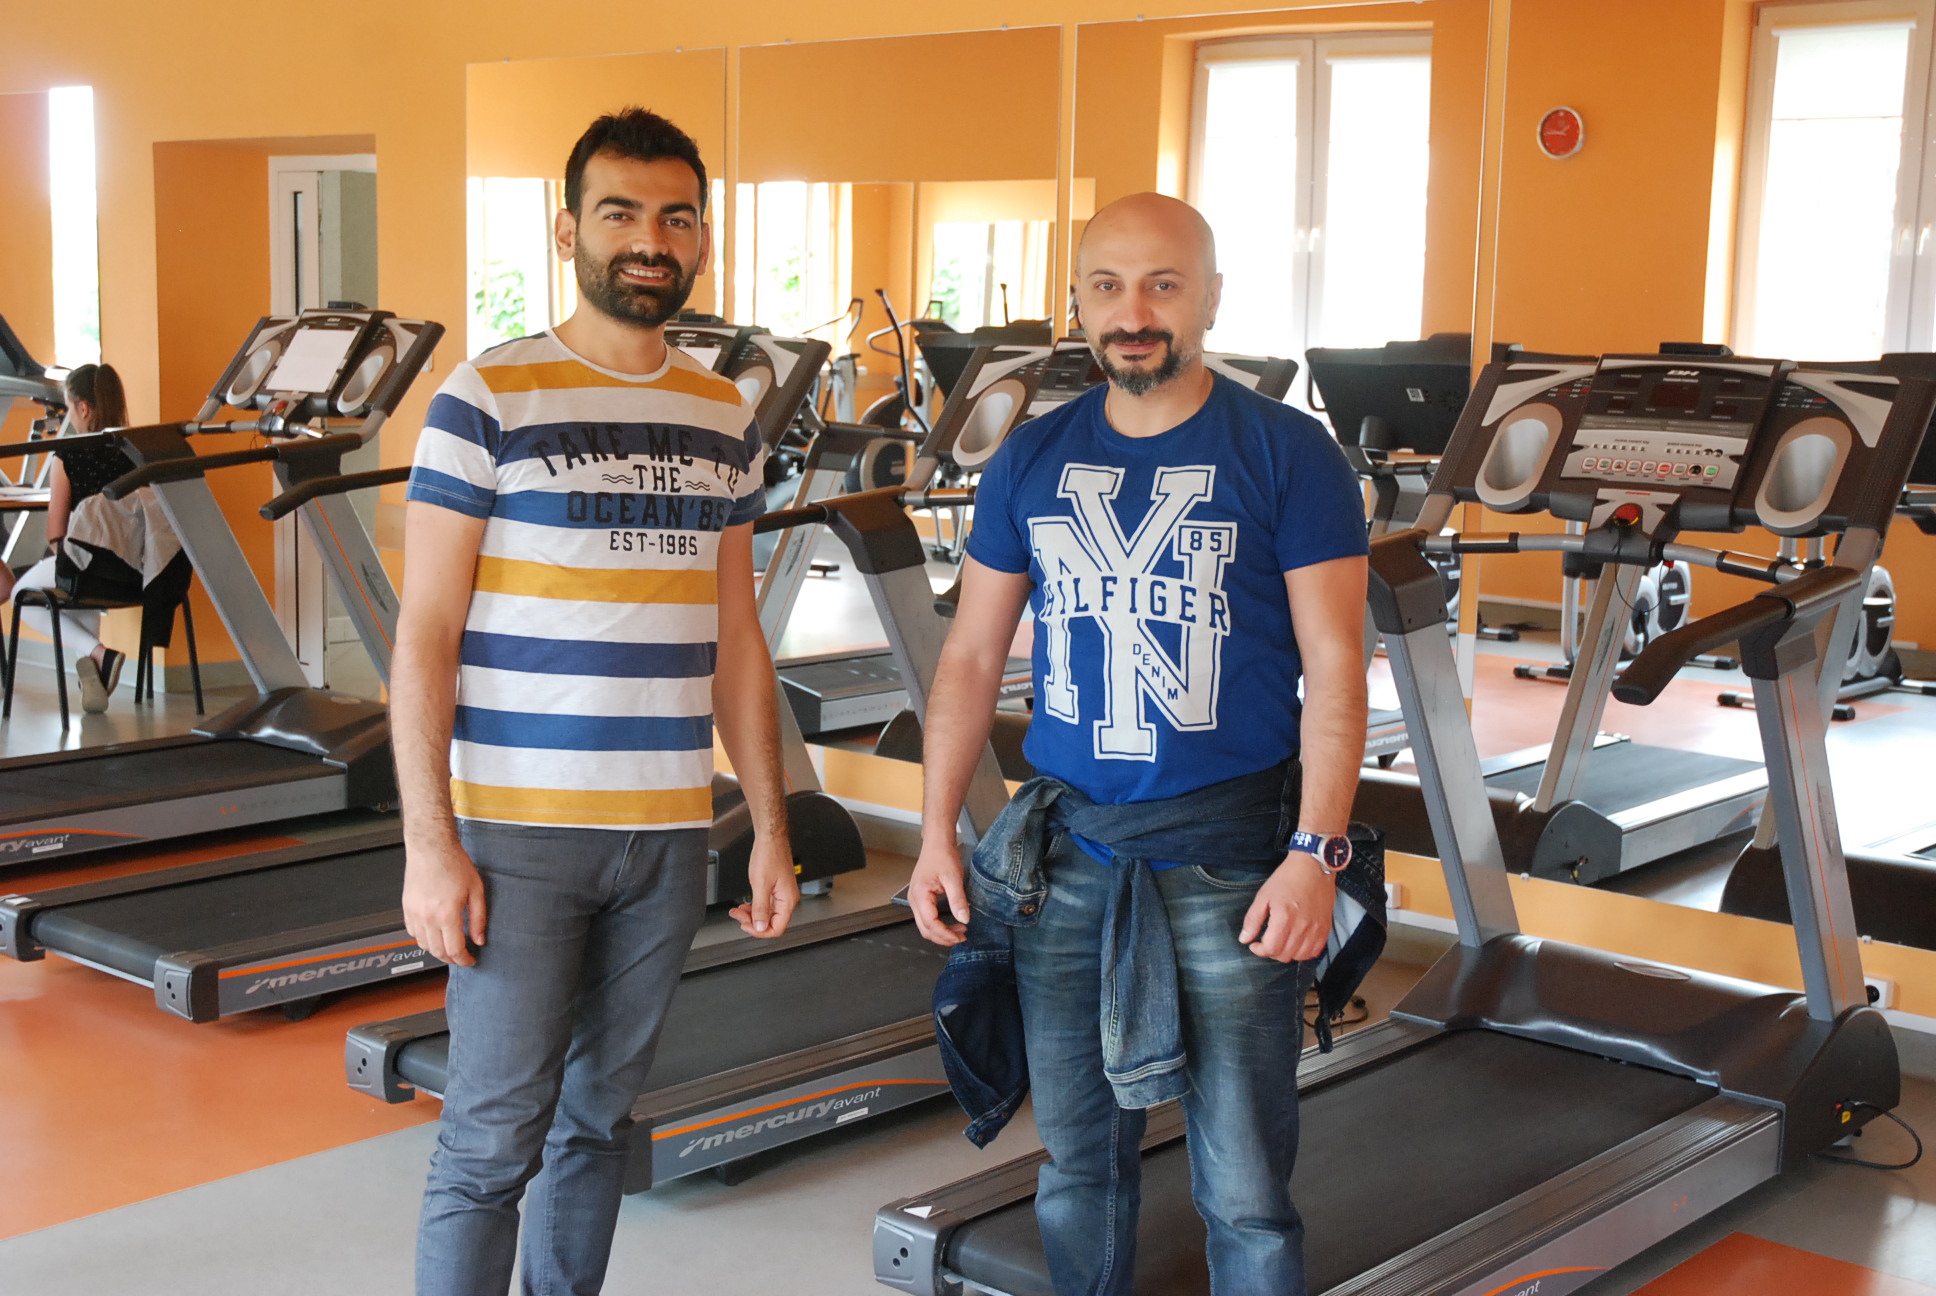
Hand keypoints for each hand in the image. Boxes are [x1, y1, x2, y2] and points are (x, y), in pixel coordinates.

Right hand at [403, 837, 485, 966]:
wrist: (431, 848)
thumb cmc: (453, 863)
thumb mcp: (476, 890)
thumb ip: (479, 918)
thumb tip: (480, 939)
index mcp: (447, 914)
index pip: (455, 950)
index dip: (464, 960)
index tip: (471, 960)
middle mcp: (428, 917)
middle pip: (438, 952)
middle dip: (451, 959)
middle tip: (461, 956)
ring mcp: (415, 913)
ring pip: (423, 945)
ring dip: (437, 950)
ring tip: (449, 946)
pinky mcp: (406, 908)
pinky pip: (412, 932)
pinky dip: (423, 938)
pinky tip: (434, 933)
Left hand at [730, 835, 798, 937]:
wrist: (770, 839)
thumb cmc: (769, 855)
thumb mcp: (760, 884)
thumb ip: (760, 908)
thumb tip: (760, 926)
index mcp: (787, 900)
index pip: (777, 928)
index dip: (760, 931)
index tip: (746, 926)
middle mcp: (787, 899)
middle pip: (771, 923)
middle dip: (752, 922)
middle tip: (738, 915)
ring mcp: (782, 894)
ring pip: (767, 915)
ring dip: (752, 915)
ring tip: (739, 910)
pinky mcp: (776, 889)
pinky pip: (766, 905)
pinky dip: (754, 907)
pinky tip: (745, 905)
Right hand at [908, 837, 969, 946]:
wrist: (937, 842)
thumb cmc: (942, 855)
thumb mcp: (954, 878)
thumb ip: (958, 900)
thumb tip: (964, 919)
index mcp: (920, 894)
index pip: (930, 923)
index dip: (945, 933)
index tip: (960, 936)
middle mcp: (914, 899)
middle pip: (925, 929)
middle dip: (943, 937)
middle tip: (961, 937)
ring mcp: (915, 899)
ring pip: (924, 925)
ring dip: (941, 932)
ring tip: (959, 931)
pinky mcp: (921, 898)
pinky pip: (926, 918)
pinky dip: (938, 925)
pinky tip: (951, 923)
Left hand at [1238, 854, 1335, 962]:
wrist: (1313, 866)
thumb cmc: (1287, 878)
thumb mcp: (1263, 896)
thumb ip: (1253, 920)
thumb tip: (1245, 939)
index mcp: (1284, 918)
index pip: (1271, 949)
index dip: (1259, 950)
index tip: (1255, 944)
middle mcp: (1302, 926)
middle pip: (1284, 955)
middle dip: (1271, 951)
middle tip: (1267, 941)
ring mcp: (1316, 929)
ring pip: (1299, 956)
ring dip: (1287, 953)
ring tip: (1281, 941)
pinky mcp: (1325, 928)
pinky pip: (1314, 951)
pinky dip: (1303, 952)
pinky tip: (1296, 942)